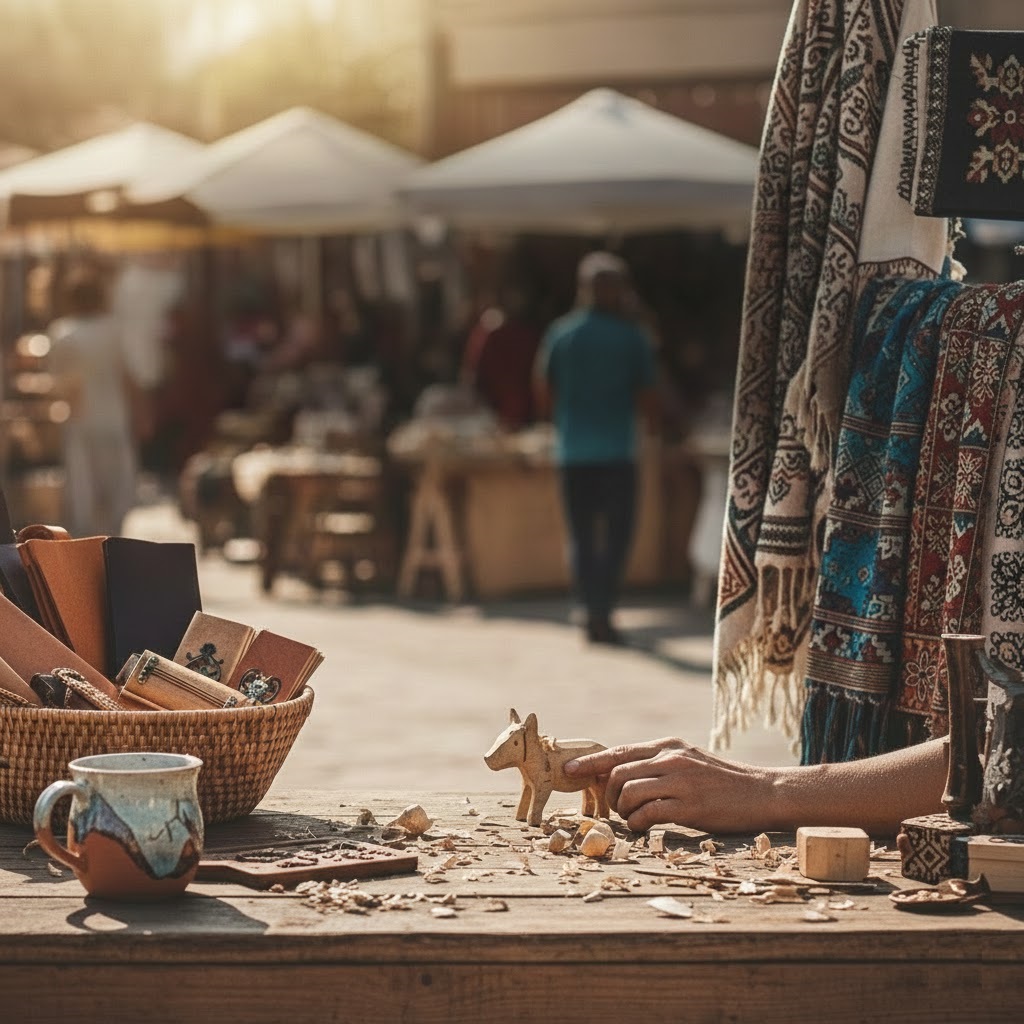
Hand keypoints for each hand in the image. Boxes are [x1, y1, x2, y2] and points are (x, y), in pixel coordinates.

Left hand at [565, 738, 773, 832]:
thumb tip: (620, 775)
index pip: (618, 751)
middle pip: (618, 773)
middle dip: (609, 795)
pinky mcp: (690, 805)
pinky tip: (644, 827)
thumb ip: (657, 764)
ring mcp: (680, 780)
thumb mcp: (688, 761)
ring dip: (623, 811)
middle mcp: (671, 758)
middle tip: (617, 809)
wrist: (762, 793)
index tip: (569, 770)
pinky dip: (638, 823)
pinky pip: (647, 814)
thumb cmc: (722, 781)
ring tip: (633, 819)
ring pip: (629, 792)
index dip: (590, 762)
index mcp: (667, 746)